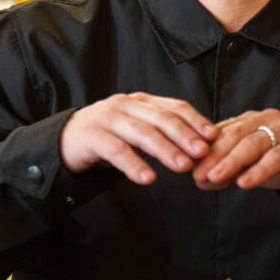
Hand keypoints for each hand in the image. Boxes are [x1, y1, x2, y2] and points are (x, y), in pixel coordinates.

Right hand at [59, 93, 215, 184]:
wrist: (66, 140)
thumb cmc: (110, 136)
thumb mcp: (138, 129)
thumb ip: (162, 133)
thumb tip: (201, 146)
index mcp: (142, 101)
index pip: (174, 107)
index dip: (195, 121)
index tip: (213, 137)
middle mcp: (126, 105)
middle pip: (161, 118)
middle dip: (184, 136)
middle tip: (202, 153)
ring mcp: (108, 118)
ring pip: (141, 133)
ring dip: (165, 150)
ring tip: (182, 166)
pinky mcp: (91, 136)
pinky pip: (116, 151)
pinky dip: (134, 164)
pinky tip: (147, 178)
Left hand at [191, 110, 279, 191]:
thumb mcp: (254, 166)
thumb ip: (231, 170)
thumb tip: (201, 179)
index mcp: (251, 121)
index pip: (222, 132)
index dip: (203, 149)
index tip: (186, 167)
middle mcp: (266, 119)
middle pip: (234, 134)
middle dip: (212, 154)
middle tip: (196, 173)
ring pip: (253, 143)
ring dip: (231, 161)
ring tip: (214, 176)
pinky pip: (277, 156)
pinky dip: (259, 170)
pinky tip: (245, 183)